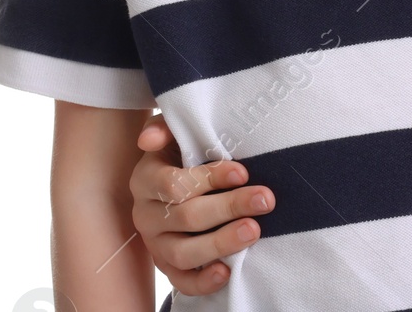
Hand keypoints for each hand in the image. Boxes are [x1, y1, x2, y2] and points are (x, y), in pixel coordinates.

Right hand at [128, 113, 276, 296]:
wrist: (173, 183)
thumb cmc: (181, 152)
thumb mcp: (174, 134)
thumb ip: (165, 128)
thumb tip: (150, 139)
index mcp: (146, 180)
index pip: (174, 184)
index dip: (210, 178)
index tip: (243, 172)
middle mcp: (147, 215)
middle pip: (186, 217)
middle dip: (229, 207)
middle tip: (265, 200)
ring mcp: (156, 244)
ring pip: (183, 253)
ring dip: (221, 243)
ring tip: (254, 231)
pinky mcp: (167, 267)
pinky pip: (181, 282)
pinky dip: (203, 281)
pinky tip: (227, 272)